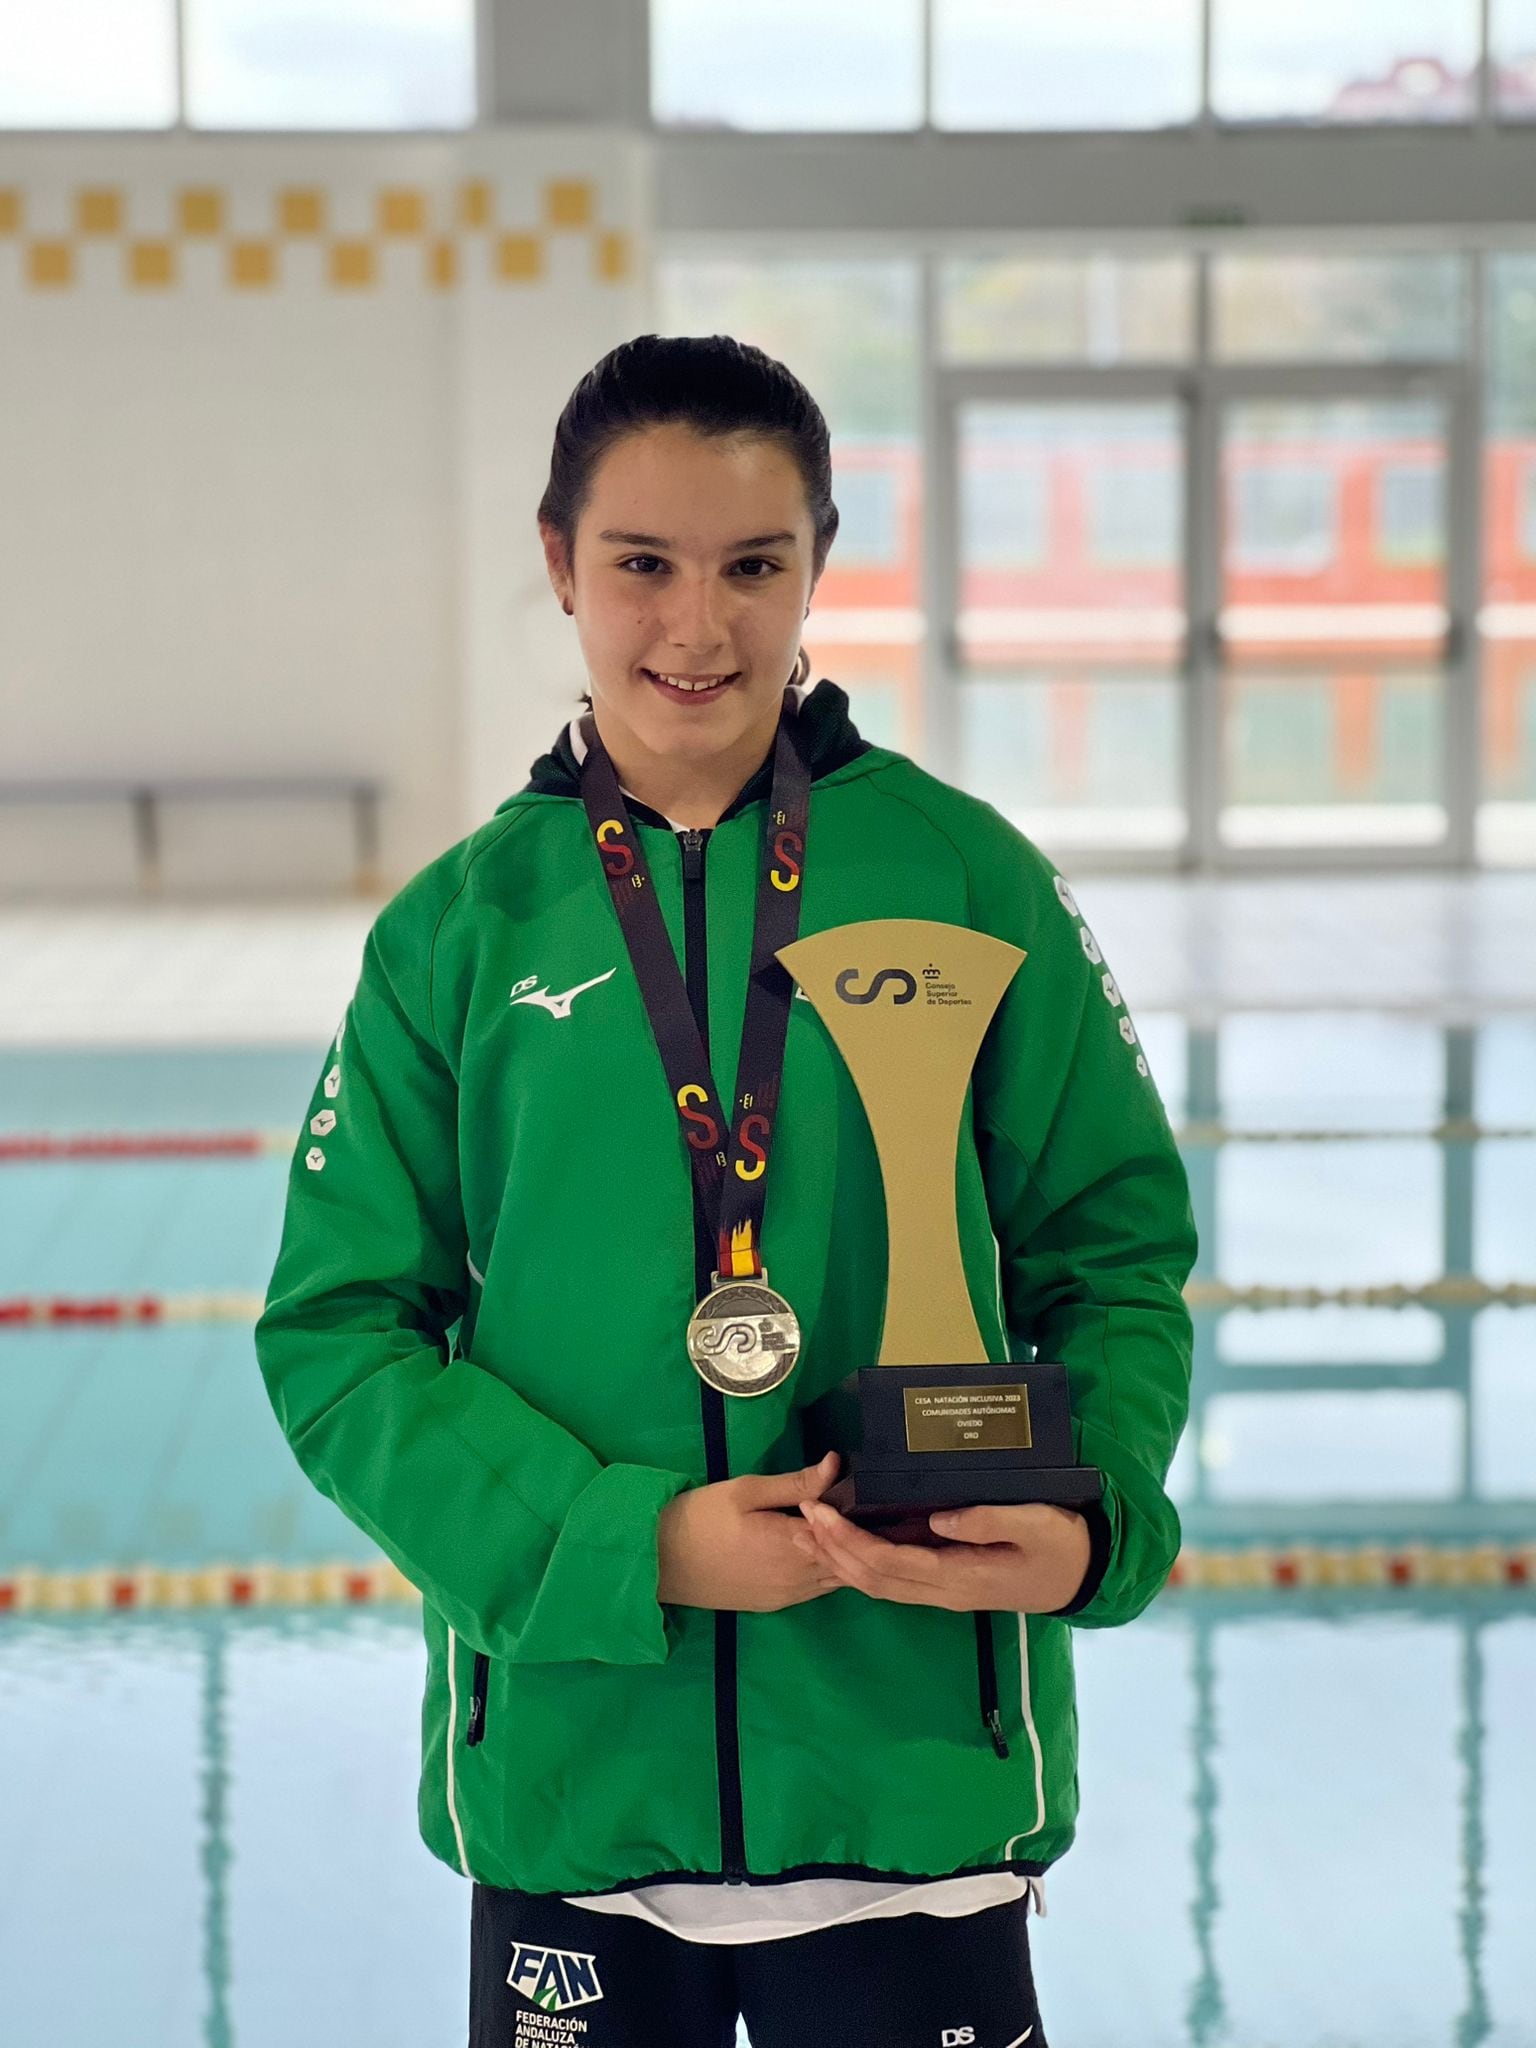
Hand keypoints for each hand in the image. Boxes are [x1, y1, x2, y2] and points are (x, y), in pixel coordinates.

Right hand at [657, 1451, 845, 1612]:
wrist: (660, 1561)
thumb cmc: (701, 1517)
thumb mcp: (746, 1491)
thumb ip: (796, 1483)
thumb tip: (837, 1464)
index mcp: (793, 1545)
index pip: (844, 1531)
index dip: (855, 1510)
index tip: (857, 1488)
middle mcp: (798, 1577)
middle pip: (846, 1559)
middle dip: (853, 1534)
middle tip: (854, 1506)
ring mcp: (788, 1596)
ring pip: (836, 1578)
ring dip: (843, 1555)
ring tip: (841, 1527)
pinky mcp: (775, 1605)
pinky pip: (816, 1590)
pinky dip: (827, 1571)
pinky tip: (821, 1550)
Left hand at [798, 1498, 1091, 1612]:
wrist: (1081, 1576)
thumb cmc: (1060, 1545)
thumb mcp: (1036, 1525)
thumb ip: (988, 1521)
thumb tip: (937, 1519)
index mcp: (959, 1577)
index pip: (890, 1563)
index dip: (850, 1541)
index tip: (820, 1513)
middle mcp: (942, 1590)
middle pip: (873, 1578)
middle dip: (832, 1548)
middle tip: (801, 1513)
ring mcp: (942, 1590)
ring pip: (878, 1581)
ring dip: (841, 1557)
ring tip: (812, 1525)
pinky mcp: (945, 1581)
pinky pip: (894, 1576)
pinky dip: (862, 1560)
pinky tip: (847, 1538)